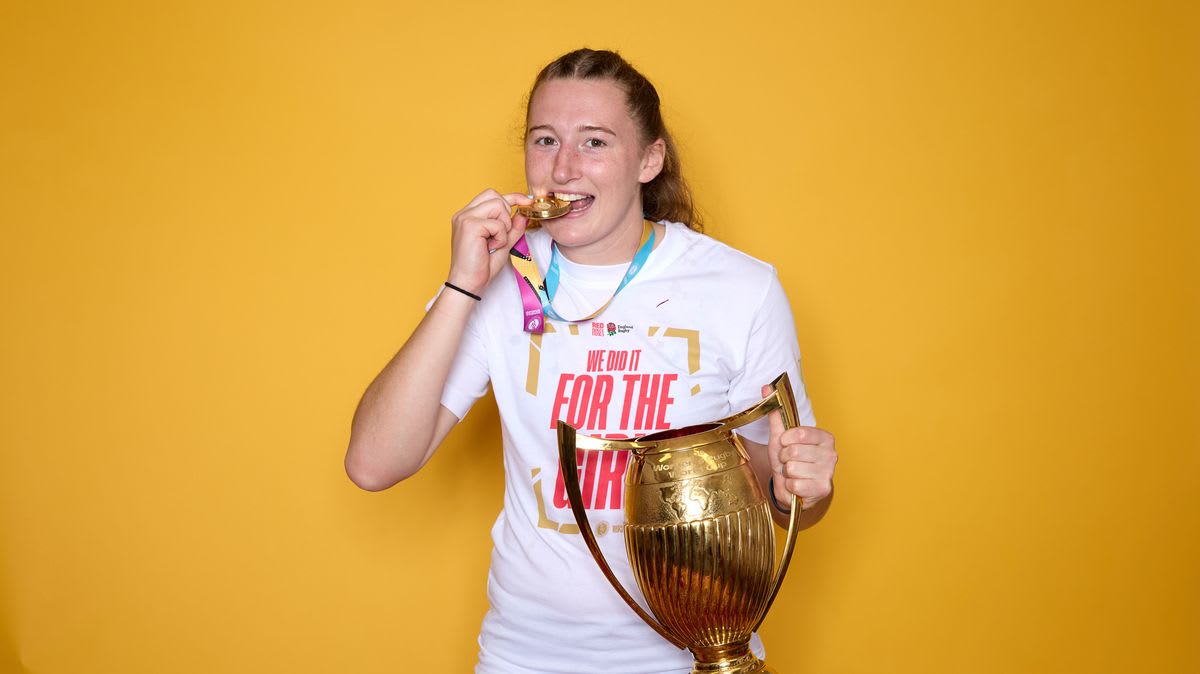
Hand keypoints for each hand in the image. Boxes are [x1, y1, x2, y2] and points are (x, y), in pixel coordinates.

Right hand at [447, 189, 533, 294]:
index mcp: (469, 215)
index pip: (491, 195)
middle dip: (506, 213)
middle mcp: (464, 213)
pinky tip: (490, 247)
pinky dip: (500, 237)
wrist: (468, 284)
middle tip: (501, 234)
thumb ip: (513, 228)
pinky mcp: (470, 226)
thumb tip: (523, 213)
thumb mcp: (503, 243)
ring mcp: (465, 218)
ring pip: (498, 205)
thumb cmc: (481, 267)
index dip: (512, 196)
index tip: (528, 201)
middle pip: (494, 195)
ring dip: (504, 226)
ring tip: (495, 242)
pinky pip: (497, 223)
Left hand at [762, 384, 836, 510]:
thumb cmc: (789, 459)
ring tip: (793, 473)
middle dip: (784, 458)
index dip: (785, 441)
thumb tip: (767, 387)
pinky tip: (797, 485)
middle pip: (792, 452)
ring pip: (792, 468)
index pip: (797, 434)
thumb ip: (776, 413)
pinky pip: (795, 484)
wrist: (792, 486)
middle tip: (789, 462)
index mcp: (824, 437)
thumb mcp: (781, 437)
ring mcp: (829, 472)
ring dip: (787, 473)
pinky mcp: (823, 489)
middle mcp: (831, 453)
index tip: (786, 444)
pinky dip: (790, 486)